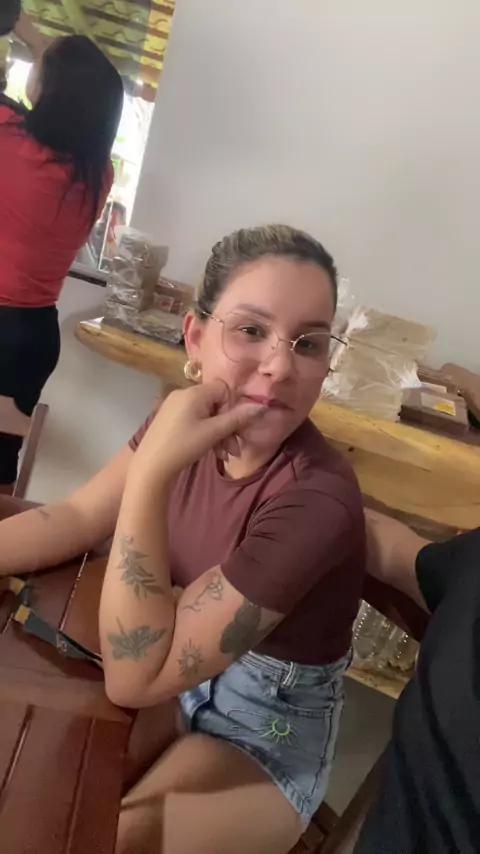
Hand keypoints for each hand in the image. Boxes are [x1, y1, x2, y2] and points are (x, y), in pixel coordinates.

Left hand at [130, 380, 266, 482]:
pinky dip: (205, 434)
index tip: (233, 428)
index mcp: (193, 392)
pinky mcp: (169, 419)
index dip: (232, 408)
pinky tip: (210, 451)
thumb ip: (237, 419)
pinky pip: (194, 420)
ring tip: (223, 456)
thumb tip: (262, 407)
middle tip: (233, 450)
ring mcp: (174, 407)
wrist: (150, 467)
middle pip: (215, 404)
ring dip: (218, 434)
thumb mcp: (213, 433)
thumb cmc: (183, 446)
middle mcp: (183, 394)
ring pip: (206, 415)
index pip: (223, 389)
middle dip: (227, 426)